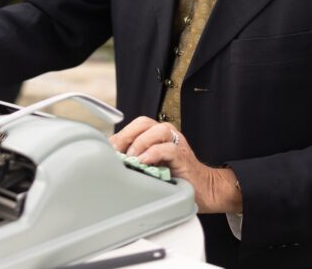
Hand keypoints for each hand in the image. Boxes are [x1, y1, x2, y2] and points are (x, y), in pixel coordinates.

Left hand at [110, 116, 241, 213]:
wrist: (203, 189)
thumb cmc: (174, 177)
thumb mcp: (150, 166)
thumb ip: (136, 159)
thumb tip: (112, 161)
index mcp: (156, 134)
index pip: (135, 125)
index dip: (120, 135)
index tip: (108, 150)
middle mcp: (167, 134)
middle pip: (143, 123)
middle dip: (126, 136)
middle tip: (117, 153)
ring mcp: (176, 143)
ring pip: (156, 131)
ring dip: (140, 143)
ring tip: (132, 159)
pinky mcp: (183, 156)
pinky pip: (168, 148)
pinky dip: (154, 153)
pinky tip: (144, 162)